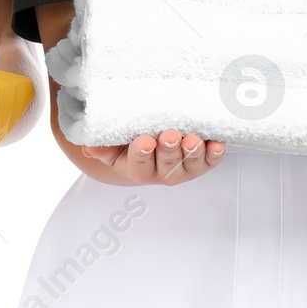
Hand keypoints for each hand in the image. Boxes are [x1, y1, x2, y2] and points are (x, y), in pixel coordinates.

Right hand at [77, 129, 225, 186]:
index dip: (141, 153)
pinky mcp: (202, 163)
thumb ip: (102, 147)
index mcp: (137, 169)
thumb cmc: (129, 143)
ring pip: (190, 165)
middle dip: (169, 150)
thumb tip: (89, 147)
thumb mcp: (112, 145)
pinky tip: (217, 143)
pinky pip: (211, 161)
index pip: (138, 164)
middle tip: (170, 135)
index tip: (144, 141)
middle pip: (167, 165)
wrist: (149, 145)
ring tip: (192, 139)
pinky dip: (215, 153)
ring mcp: (184, 168)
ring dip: (192, 152)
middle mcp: (162, 172)